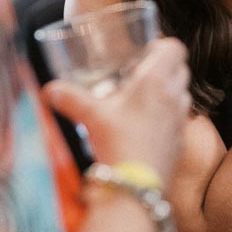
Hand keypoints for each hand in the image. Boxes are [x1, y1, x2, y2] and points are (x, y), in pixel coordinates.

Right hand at [41, 38, 190, 186]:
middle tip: (141, 74)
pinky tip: (146, 127)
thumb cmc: (117, 144)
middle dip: (166, 67)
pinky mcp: (180, 142)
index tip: (146, 51)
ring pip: (183, 94)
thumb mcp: (90, 116)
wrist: (136, 186)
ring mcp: (180, 121)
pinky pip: (179, 120)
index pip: (176, 48)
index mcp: (156, 81)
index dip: (163, 45)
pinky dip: (168, 117)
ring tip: (144, 99)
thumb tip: (48, 90)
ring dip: (169, 91)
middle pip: (182, 69)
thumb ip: (69, 98)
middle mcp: (174, 97)